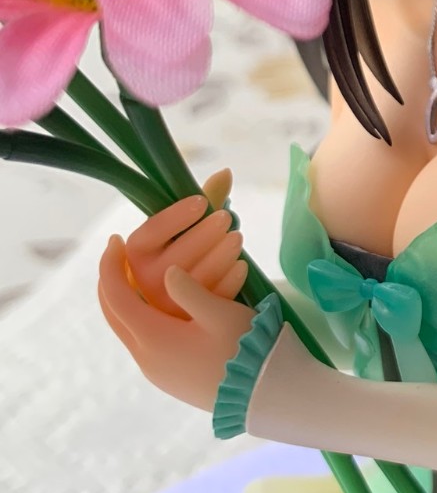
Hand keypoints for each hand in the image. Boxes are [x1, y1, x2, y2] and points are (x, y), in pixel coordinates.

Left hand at [98, 189, 254, 411]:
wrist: (264, 395)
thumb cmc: (247, 350)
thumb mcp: (221, 314)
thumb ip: (190, 290)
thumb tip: (166, 271)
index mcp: (154, 338)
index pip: (117, 297)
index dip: (110, 266)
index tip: (115, 239)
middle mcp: (146, 358)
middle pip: (113, 315)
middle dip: (110, 282)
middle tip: (116, 256)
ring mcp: (157, 371)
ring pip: (127, 329)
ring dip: (126, 301)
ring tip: (137, 277)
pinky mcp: (170, 378)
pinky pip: (143, 342)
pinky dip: (141, 318)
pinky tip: (159, 305)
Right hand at [123, 169, 239, 316]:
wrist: (189, 300)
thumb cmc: (188, 252)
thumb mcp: (189, 228)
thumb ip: (205, 200)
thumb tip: (227, 171)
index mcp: (136, 255)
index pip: (147, 234)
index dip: (174, 217)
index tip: (201, 202)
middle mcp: (145, 282)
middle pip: (172, 258)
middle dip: (202, 235)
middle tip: (226, 218)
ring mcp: (166, 306)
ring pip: (191, 282)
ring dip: (217, 257)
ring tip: (237, 237)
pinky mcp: (188, 321)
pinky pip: (209, 302)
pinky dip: (228, 282)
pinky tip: (243, 265)